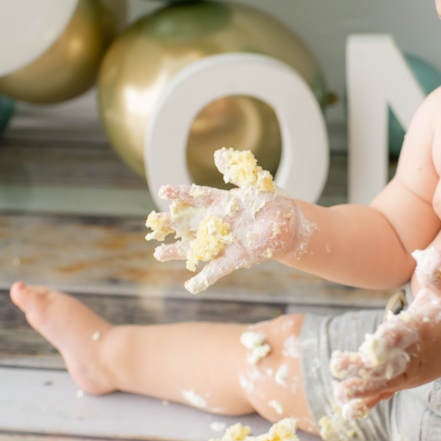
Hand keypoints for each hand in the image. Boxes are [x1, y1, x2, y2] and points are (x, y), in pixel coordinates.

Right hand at [147, 148, 300, 293]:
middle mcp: (218, 223)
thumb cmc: (271, 202)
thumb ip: (236, 172)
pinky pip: (217, 269)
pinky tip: (191, 286)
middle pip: (189, 224)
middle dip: (171, 224)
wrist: (288, 226)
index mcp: (221, 203)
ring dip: (178, 252)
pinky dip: (205, 279)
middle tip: (152, 223)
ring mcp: (225, 242)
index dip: (181, 194)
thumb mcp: (255, 183)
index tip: (163, 190)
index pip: (197, 197)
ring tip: (159, 253)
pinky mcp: (235, 258)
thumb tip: (218, 154)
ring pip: (196, 248)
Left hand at [329, 247, 440, 418]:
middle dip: (364, 366)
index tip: (372, 344)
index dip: (389, 340)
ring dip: (362, 388)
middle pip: (389, 363)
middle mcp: (416, 355)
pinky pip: (386, 393)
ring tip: (339, 394)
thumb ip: (438, 273)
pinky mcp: (405, 380)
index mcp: (423, 330)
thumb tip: (435, 254)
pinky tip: (348, 409)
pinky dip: (369, 402)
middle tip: (337, 366)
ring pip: (384, 382)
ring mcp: (410, 372)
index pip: (405, 335)